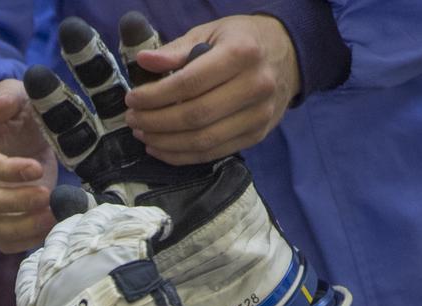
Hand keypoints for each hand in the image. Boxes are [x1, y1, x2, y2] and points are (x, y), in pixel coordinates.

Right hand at [0, 78, 56, 253]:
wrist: (21, 136)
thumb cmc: (17, 113)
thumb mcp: (17, 93)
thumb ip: (10, 95)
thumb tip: (1, 106)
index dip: (7, 171)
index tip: (36, 169)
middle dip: (15, 203)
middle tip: (46, 196)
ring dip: (24, 227)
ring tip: (53, 215)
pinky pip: (6, 243)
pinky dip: (28, 241)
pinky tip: (51, 225)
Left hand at [124, 15, 299, 164]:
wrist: (288, 55)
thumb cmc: (243, 41)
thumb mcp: (212, 33)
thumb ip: (178, 50)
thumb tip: (144, 62)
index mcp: (242, 53)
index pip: (189, 83)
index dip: (155, 96)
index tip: (133, 99)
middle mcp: (255, 85)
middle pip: (194, 116)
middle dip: (156, 122)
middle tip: (133, 120)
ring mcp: (258, 115)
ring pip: (202, 140)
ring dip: (165, 143)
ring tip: (143, 135)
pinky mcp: (256, 136)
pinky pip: (212, 153)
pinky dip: (181, 156)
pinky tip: (161, 149)